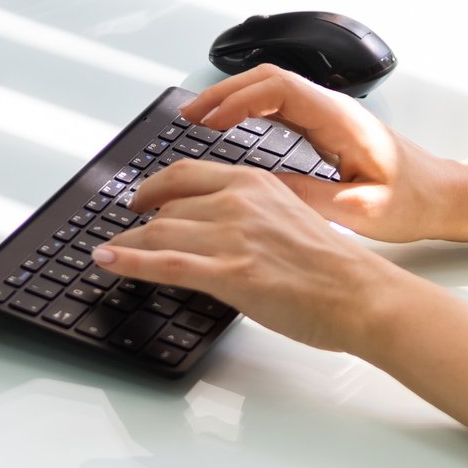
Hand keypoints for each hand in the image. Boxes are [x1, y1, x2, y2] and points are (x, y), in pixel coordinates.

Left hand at [95, 159, 390, 352]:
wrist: (360, 293)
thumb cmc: (335, 265)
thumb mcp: (292, 216)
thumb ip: (253, 212)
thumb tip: (220, 226)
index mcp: (257, 182)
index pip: (187, 173)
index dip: (154, 186)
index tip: (141, 197)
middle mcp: (240, 201)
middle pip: (168, 203)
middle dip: (139, 220)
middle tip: (124, 230)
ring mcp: (233, 237)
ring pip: (160, 231)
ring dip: (128, 242)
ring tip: (110, 251)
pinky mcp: (229, 274)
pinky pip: (165, 262)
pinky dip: (127, 260)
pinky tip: (106, 260)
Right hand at [179, 66, 467, 242]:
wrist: (444, 196)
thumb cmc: (414, 201)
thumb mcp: (359, 210)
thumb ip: (309, 198)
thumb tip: (259, 189)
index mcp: (342, 120)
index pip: (280, 89)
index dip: (238, 99)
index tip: (207, 121)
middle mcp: (334, 110)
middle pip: (270, 80)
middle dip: (225, 93)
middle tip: (188, 116)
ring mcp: (330, 116)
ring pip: (273, 91)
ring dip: (234, 99)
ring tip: (198, 120)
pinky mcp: (328, 129)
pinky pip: (281, 108)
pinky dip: (250, 112)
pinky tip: (230, 128)